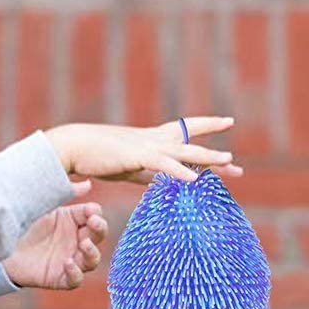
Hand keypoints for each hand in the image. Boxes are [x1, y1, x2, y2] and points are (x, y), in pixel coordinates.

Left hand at [2, 181, 107, 289]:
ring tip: (84, 244)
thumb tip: (87, 183)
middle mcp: (74, 240)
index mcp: (73, 220)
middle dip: (100, 229)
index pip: (94, 216)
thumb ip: (63, 194)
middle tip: (94, 223)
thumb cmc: (20, 221)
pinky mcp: (59, 277)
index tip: (91, 211)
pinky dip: (75, 272)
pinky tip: (68, 263)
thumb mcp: (42, 205)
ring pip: (92, 260)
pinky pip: (75, 279)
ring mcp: (69, 259)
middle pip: (98, 236)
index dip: (96, 214)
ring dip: (92, 252)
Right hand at [45, 116, 242, 185]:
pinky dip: (179, 172)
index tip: (228, 124)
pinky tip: (194, 180)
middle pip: (191, 143)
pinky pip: (163, 165)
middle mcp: (153, 139)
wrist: (72, 146)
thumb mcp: (127, 168)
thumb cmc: (95, 157)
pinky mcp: (136, 155)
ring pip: (183, 152)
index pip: (185, 133)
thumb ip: (146, 174)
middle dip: (213, 154)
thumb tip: (161, 184)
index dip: (206, 127)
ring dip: (206, 157)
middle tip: (235, 165)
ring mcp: (146, 146)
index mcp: (151, 140)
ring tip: (228, 161)